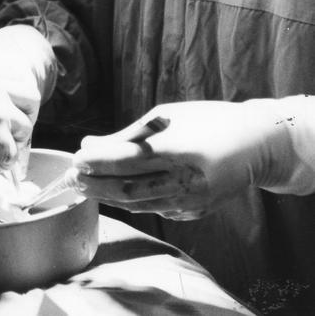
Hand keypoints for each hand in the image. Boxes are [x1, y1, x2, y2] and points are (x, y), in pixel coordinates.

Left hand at [71, 99, 299, 220]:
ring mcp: (191, 200)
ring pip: (138, 204)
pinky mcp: (194, 211)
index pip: (128, 160)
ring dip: (107, 196)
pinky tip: (113, 193)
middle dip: (95, 183)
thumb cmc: (209, 119)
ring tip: (85, 186)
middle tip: (72, 177)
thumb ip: (130, 134)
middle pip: (128, 188)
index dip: (99, 162)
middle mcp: (185, 180)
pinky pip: (155, 208)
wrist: (255, 144)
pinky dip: (131, 202)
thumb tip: (91, 144)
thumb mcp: (169, 115)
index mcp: (179, 150)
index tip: (76, 157)